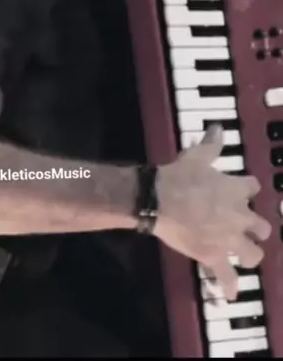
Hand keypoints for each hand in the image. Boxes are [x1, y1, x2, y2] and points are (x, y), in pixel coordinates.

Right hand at [153, 124, 271, 301]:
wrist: (159, 199)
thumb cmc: (179, 175)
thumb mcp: (197, 155)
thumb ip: (212, 143)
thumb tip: (219, 127)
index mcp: (236, 190)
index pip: (253, 188)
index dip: (247, 189)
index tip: (242, 189)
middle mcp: (239, 216)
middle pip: (262, 226)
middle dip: (256, 227)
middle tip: (246, 226)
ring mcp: (229, 239)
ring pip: (253, 254)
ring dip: (250, 254)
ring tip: (245, 256)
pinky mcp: (215, 257)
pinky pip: (227, 276)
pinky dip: (229, 285)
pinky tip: (230, 293)